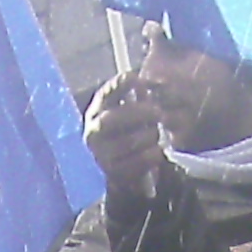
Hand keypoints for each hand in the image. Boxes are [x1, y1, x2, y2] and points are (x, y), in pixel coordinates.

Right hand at [88, 71, 171, 199]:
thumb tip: (156, 84)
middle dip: (139, 113)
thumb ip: (140, 97)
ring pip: (129, 141)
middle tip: (159, 112)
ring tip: (156, 134)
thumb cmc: (127, 134)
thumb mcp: (130, 112)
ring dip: (149, 135)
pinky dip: (153, 154)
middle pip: (113, 119)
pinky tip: (158, 150)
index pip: (105, 95)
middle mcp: (93, 133)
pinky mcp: (114, 174)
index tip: (135, 78)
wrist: (119, 172)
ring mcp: (101, 155)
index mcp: (96, 112)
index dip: (118, 84)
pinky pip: (138, 161)